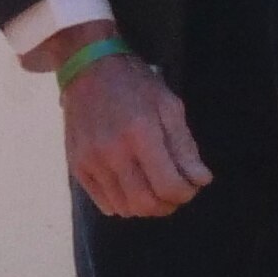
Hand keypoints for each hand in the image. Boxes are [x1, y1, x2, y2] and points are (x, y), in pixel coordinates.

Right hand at [37, 21, 209, 217]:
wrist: (88, 69)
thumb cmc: (135, 84)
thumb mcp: (169, 105)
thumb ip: (185, 145)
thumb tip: (200, 180)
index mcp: (141, 132)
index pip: (168, 185)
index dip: (186, 193)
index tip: (191, 186)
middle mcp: (113, 151)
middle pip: (146, 203)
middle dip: (168, 205)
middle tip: (175, 193)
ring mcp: (91, 161)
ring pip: (125, 208)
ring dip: (146, 207)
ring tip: (155, 191)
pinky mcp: (77, 166)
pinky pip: (104, 203)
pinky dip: (123, 204)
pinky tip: (132, 188)